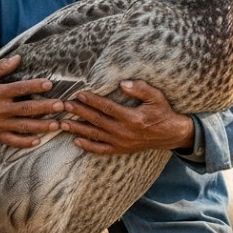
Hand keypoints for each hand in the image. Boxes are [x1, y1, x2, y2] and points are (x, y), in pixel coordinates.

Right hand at [0, 55, 60, 147]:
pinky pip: (13, 141)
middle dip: (45, 107)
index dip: (34, 86)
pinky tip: (38, 140)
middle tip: (61, 105)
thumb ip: (2, 67)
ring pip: (23, 127)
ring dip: (41, 126)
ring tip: (57, 124)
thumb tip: (19, 57)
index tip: (49, 84)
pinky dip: (25, 142)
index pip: (19, 89)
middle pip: (26, 109)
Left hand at [58, 80, 194, 154]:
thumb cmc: (162, 112)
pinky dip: (88, 146)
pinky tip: (76, 141)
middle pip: (96, 121)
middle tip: (64, 105)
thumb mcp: (156, 96)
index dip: (92, 100)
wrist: (170, 135)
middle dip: (79, 112)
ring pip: (95, 135)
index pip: (107, 107)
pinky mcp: (121, 149)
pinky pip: (101, 150)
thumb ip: (140, 88)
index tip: (79, 94)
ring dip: (78, 129)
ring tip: (62, 124)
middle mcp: (124, 132)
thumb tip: (123, 83)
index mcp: (132, 118)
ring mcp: (121, 143)